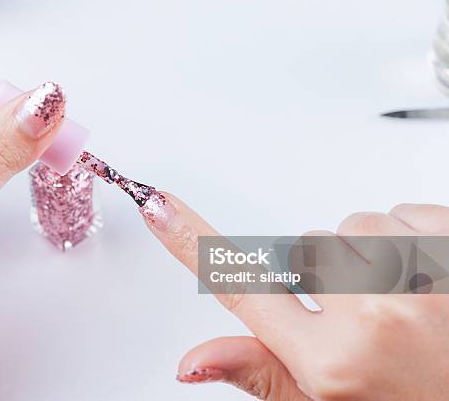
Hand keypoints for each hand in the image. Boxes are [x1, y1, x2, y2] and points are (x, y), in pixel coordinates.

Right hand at [141, 194, 448, 399]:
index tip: (159, 206)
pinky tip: (430, 281)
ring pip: (358, 227)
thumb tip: (192, 361)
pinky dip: (414, 239)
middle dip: (326, 275)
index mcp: (332, 361)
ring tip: (403, 301)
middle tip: (361, 317)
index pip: (241, 288)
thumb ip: (259, 373)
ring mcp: (423, 275)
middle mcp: (375, 315)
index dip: (191, 242)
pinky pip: (406, 214)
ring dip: (372, 255)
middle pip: (309, 248)